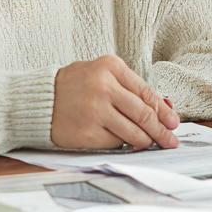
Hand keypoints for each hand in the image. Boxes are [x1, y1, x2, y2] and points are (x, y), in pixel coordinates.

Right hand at [50, 56, 180, 149]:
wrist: (38, 100)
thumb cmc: (73, 86)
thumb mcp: (101, 74)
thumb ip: (129, 88)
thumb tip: (163, 107)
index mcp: (111, 67)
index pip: (146, 93)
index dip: (163, 111)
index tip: (173, 122)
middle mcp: (104, 87)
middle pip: (144, 114)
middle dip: (161, 131)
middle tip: (170, 140)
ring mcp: (95, 111)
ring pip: (134, 131)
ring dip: (146, 140)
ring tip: (150, 143)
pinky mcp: (87, 133)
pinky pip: (116, 142)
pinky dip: (124, 144)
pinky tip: (127, 143)